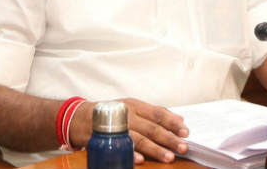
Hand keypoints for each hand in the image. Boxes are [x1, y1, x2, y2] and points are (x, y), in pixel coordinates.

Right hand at [71, 98, 188, 164]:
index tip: (186, 131)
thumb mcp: (133, 108)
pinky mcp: (106, 139)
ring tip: (168, 156)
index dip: (172, 122)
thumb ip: (155, 113)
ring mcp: (117, 127)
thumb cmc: (112, 113)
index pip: (158, 113)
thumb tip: (178, 119)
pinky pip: (120, 148)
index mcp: (136, 106)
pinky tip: (140, 160)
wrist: (80, 117)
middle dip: (168, 138)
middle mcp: (128, 114)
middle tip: (183, 146)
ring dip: (154, 149)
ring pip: (139, 138)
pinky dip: (130, 154)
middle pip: (151, 127)